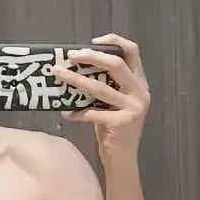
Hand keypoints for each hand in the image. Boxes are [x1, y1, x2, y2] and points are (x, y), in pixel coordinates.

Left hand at [51, 33, 150, 156]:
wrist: (123, 158)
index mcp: (139, 83)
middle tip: (71, 56)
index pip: (133, 51)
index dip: (114, 41)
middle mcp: (140, 92)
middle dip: (91, 56)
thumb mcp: (115, 102)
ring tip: (59, 74)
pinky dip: (76, 113)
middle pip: (116, 64)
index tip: (93, 41)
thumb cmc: (113, 128)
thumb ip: (106, 85)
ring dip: (75, 80)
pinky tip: (65, 114)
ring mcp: (134, 108)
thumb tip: (76, 66)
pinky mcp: (122, 123)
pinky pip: (93, 113)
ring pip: (100, 88)